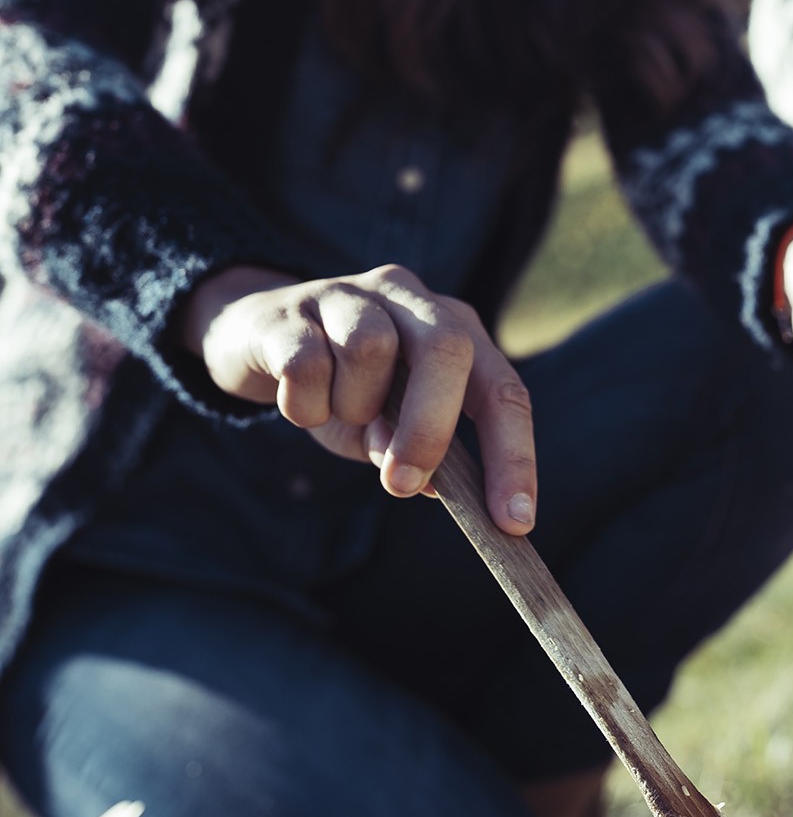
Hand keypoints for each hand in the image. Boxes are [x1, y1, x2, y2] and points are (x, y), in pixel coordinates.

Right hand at [180, 263, 536, 535]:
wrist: (254, 338)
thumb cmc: (340, 387)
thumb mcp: (385, 425)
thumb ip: (412, 450)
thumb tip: (436, 486)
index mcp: (453, 327)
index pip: (502, 389)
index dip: (514, 456)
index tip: (513, 522)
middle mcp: (411, 298)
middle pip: (447, 348)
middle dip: (431, 427)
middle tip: (403, 485)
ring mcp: (350, 294)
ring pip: (370, 349)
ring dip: (353, 407)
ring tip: (337, 414)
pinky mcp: (291, 310)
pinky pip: (304, 364)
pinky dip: (303, 405)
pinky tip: (299, 405)